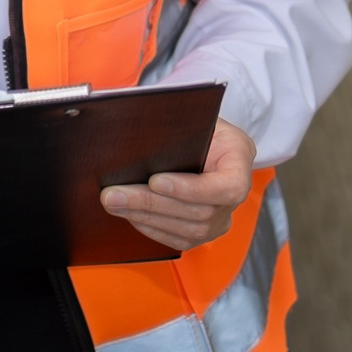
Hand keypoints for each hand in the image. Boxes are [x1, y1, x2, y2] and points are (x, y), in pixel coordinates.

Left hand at [100, 119, 254, 251]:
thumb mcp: (195, 113)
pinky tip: (127, 213)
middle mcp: (234, 196)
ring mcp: (220, 219)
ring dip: (144, 216)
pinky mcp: (201, 233)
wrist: (202, 142)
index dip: (190, 189)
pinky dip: (149, 226)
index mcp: (239, 159)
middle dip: (150, 203)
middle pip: (198, 212)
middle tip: (113, 194)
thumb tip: (140, 130)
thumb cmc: (196, 124)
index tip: (155, 180)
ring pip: (186, 230)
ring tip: (113, 203)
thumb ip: (176, 121)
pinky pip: (177, 239)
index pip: (226, 187)